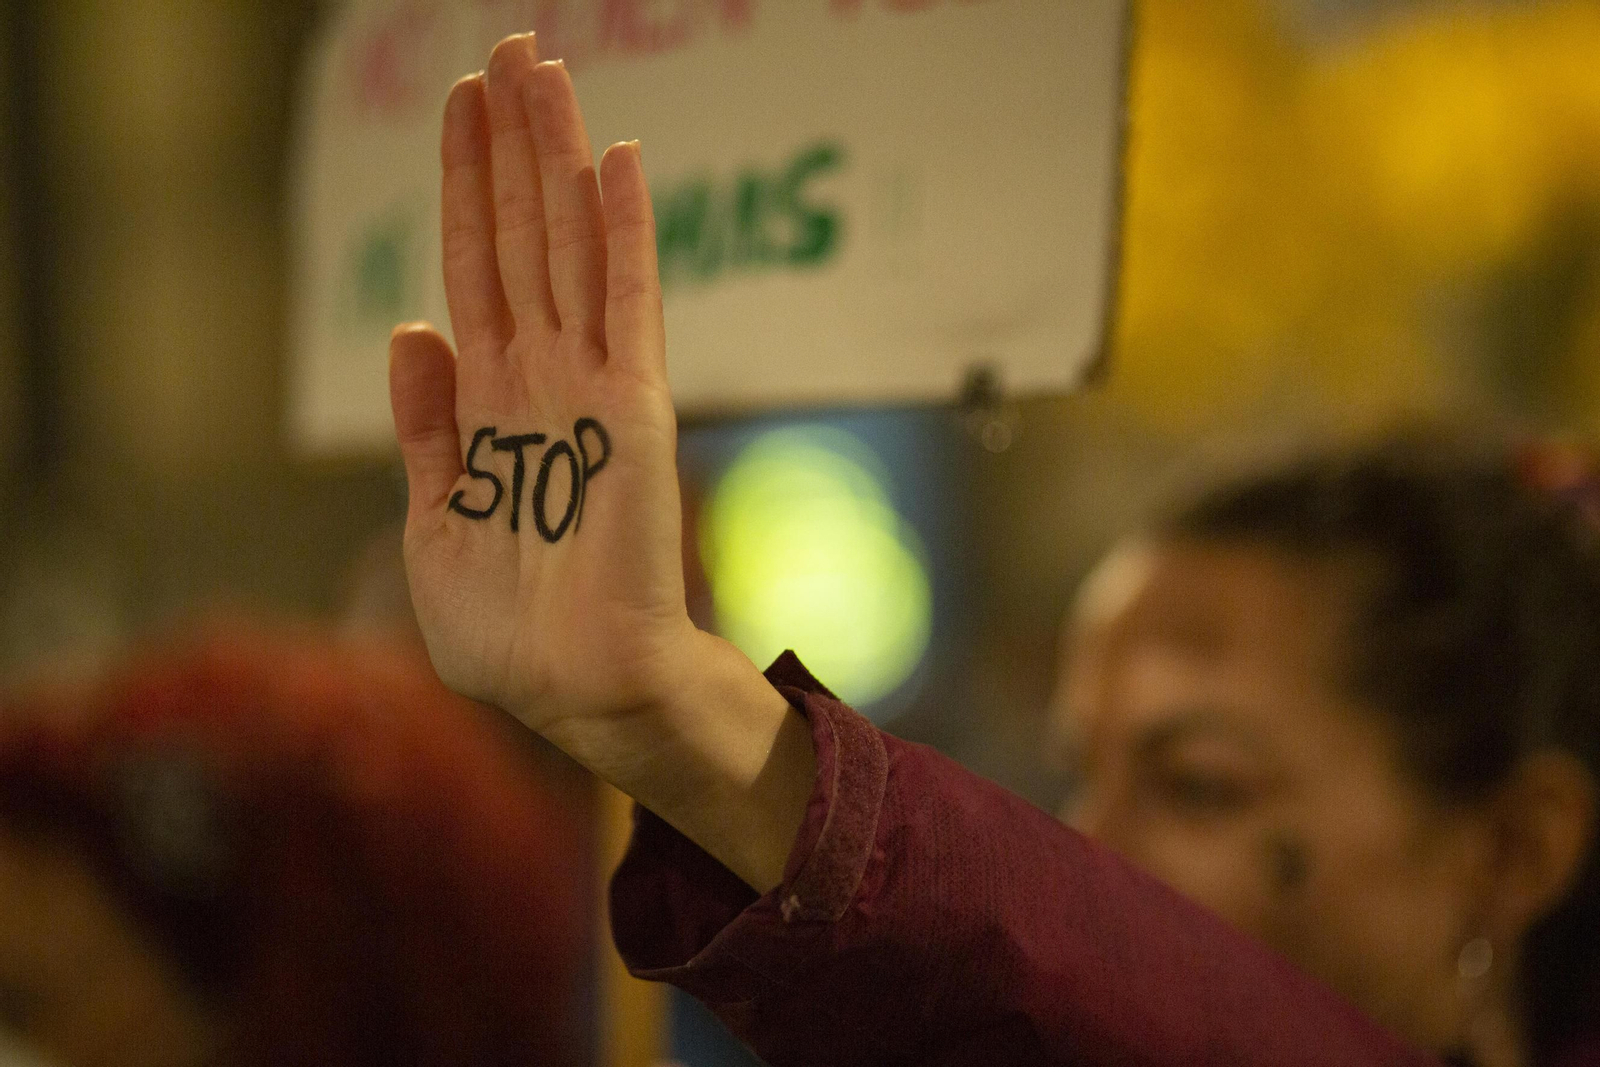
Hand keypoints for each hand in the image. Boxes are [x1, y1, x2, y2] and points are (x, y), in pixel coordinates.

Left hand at [388, 34, 691, 734]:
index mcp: (490, 403)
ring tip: (544, 68)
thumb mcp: (435, 521)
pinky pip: (631, 305)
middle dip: (510, 142)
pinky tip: (618, 161)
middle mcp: (542, 378)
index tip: (461, 106)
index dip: (465, 186)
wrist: (578, 687)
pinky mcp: (635, 410)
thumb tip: (410, 328)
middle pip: (520, 234)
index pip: (474, 268)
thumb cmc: (511, 628)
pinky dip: (624, 234)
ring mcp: (592, 386)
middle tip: (509, 46)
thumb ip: (426, 426)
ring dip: (556, 157)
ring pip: (569, 245)